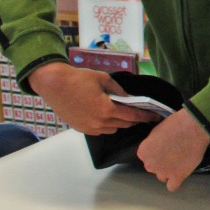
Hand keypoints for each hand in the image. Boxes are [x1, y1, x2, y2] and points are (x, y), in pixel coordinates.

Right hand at [28, 61, 157, 134]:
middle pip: (124, 124)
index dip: (145, 117)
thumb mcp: (103, 79)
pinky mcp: (82, 129)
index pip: (132, 116)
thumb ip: (119, 91)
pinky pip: (101, 130)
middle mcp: (99, 122)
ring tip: (126, 113)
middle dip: (135, 120)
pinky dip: (108, 124)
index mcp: (106, 109)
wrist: (54, 85)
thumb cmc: (79, 78)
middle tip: (143, 114)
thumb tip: (130, 99)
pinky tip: (109, 116)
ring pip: (113, 129)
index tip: (155, 117)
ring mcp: (90, 128)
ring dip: (121, 122)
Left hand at [136, 108, 209, 190]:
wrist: (193, 127)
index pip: (146, 157)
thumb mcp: (157, 130)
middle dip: (161, 162)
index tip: (163, 147)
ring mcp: (164, 172)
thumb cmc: (175, 123)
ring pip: (162, 176)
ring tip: (179, 161)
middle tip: (172, 152)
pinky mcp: (178, 177)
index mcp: (143, 152)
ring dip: (168, 171)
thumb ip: (152, 144)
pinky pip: (172, 186)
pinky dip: (175, 181)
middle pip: (153, 167)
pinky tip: (180, 173)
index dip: (155, 152)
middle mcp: (150, 164)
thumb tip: (155, 149)